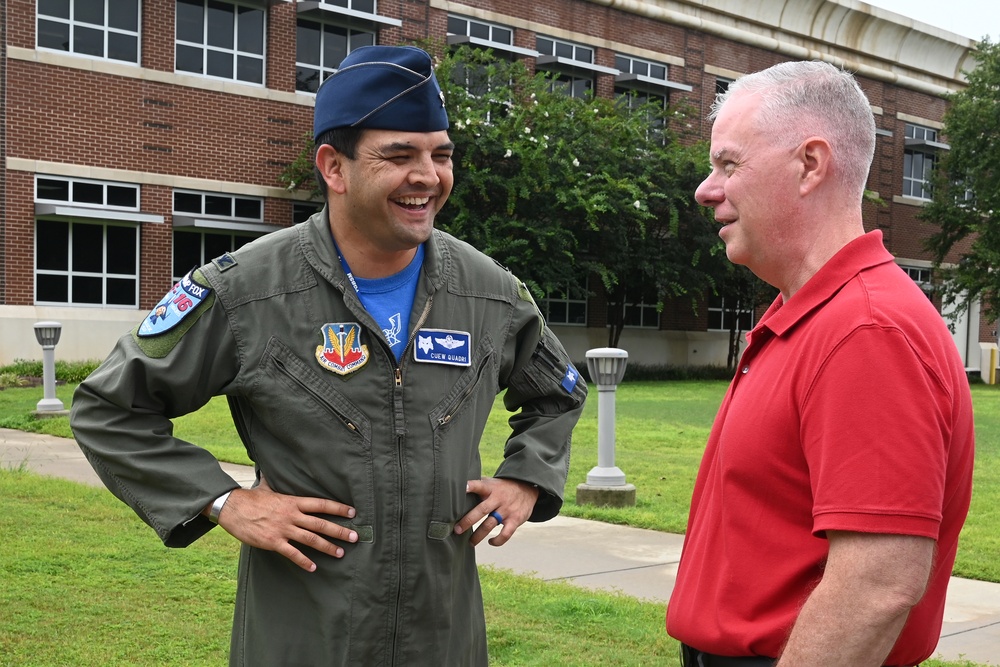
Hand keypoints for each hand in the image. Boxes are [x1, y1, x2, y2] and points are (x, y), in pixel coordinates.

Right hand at [213, 476, 357, 571]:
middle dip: (339, 531)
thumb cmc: (250, 498)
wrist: (231, 508)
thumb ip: (275, 480)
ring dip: (327, 547)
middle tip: (355, 537)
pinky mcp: (273, 542)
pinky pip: (292, 553)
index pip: (321, 504)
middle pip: (321, 523)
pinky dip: (304, 561)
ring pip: (311, 539)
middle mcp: (292, 515)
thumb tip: (270, 467)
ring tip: (341, 553)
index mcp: (293, 501)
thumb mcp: (267, 486)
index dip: (338, 508)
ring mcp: (283, 529)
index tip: (352, 513)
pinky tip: (313, 567)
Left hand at [453, 477, 539, 546]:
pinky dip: (497, 541)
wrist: (527, 488)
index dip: (471, 486)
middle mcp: (498, 499)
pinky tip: (490, 542)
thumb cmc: (503, 487)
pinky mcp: (515, 520)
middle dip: (468, 520)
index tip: (462, 488)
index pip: (480, 486)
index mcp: (490, 488)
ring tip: (470, 543)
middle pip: (481, 510)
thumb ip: (478, 484)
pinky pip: (505, 534)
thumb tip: (457, 485)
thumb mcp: (492, 482)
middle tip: (457, 530)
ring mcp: (507, 510)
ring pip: (490, 525)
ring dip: (478, 535)